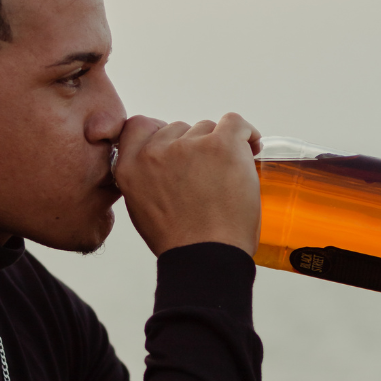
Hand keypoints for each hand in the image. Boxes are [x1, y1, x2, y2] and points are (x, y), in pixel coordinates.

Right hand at [114, 113, 261, 257]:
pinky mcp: (220, 145)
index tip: (177, 145)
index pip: (139, 126)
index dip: (160, 133)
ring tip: (226, 178)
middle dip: (194, 146)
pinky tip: (251, 146)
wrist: (206, 257)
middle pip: (179, 128)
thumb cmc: (180, 242)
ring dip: (218, 147)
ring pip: (207, 128)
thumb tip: (163, 163)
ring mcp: (187, 146)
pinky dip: (245, 133)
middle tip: (206, 176)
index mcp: (129, 166)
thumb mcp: (141, 207)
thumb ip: (144, 177)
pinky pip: (235, 123)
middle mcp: (154, 151)